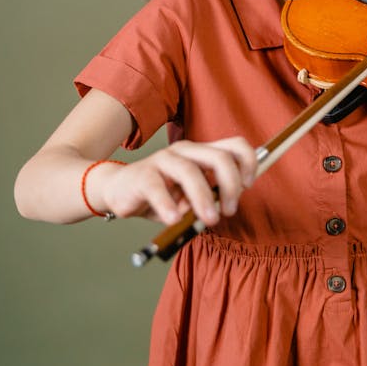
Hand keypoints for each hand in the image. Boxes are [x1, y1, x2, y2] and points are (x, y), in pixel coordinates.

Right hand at [95, 137, 257, 224]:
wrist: (118, 191)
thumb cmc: (161, 194)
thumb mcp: (190, 197)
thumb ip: (208, 198)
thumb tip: (224, 207)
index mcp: (202, 153)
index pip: (235, 145)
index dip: (248, 163)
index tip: (248, 186)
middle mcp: (186, 151)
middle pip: (219, 157)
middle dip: (230, 185)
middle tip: (228, 211)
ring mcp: (163, 160)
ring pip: (190, 172)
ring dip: (203, 198)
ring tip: (208, 220)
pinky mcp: (143, 174)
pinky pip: (158, 188)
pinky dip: (168, 205)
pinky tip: (173, 220)